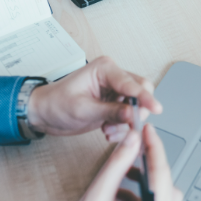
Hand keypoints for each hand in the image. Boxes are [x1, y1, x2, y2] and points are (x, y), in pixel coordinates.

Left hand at [27, 56, 160, 138]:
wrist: (44, 113)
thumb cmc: (56, 103)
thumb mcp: (82, 109)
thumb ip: (109, 112)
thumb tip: (131, 114)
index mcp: (105, 69)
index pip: (132, 83)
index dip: (145, 97)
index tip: (156, 108)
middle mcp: (112, 76)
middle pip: (140, 90)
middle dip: (136, 111)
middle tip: (128, 126)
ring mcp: (114, 90)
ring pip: (136, 105)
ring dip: (127, 122)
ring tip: (109, 130)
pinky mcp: (113, 103)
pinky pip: (128, 115)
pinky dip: (122, 126)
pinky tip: (108, 131)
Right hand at [62, 125, 182, 200]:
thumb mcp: (96, 196)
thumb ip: (117, 164)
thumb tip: (133, 140)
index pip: (160, 174)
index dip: (154, 146)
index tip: (148, 129)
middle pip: (166, 185)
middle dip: (151, 164)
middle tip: (136, 145)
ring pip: (163, 198)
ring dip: (146, 182)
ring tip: (124, 174)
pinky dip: (141, 198)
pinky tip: (120, 196)